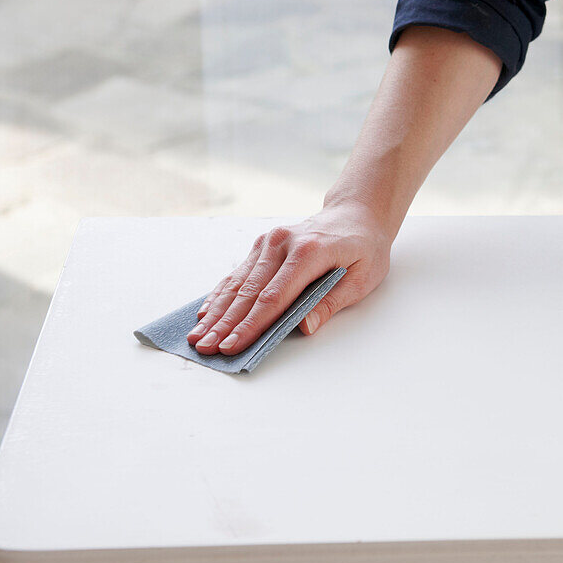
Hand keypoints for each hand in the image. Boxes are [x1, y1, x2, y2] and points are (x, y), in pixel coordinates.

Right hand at [186, 201, 391, 354]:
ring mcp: (270, 241)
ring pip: (238, 282)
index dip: (251, 325)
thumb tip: (304, 327)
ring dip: (216, 312)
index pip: (273, 297)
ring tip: (198, 336)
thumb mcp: (361, 278)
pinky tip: (206, 313)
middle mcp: (282, 243)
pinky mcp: (263, 245)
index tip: (232, 345)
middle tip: (206, 348)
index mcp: (309, 252)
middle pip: (249, 291)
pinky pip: (239, 273)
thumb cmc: (364, 248)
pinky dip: (221, 294)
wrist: (358, 214)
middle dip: (225, 324)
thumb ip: (330, 302)